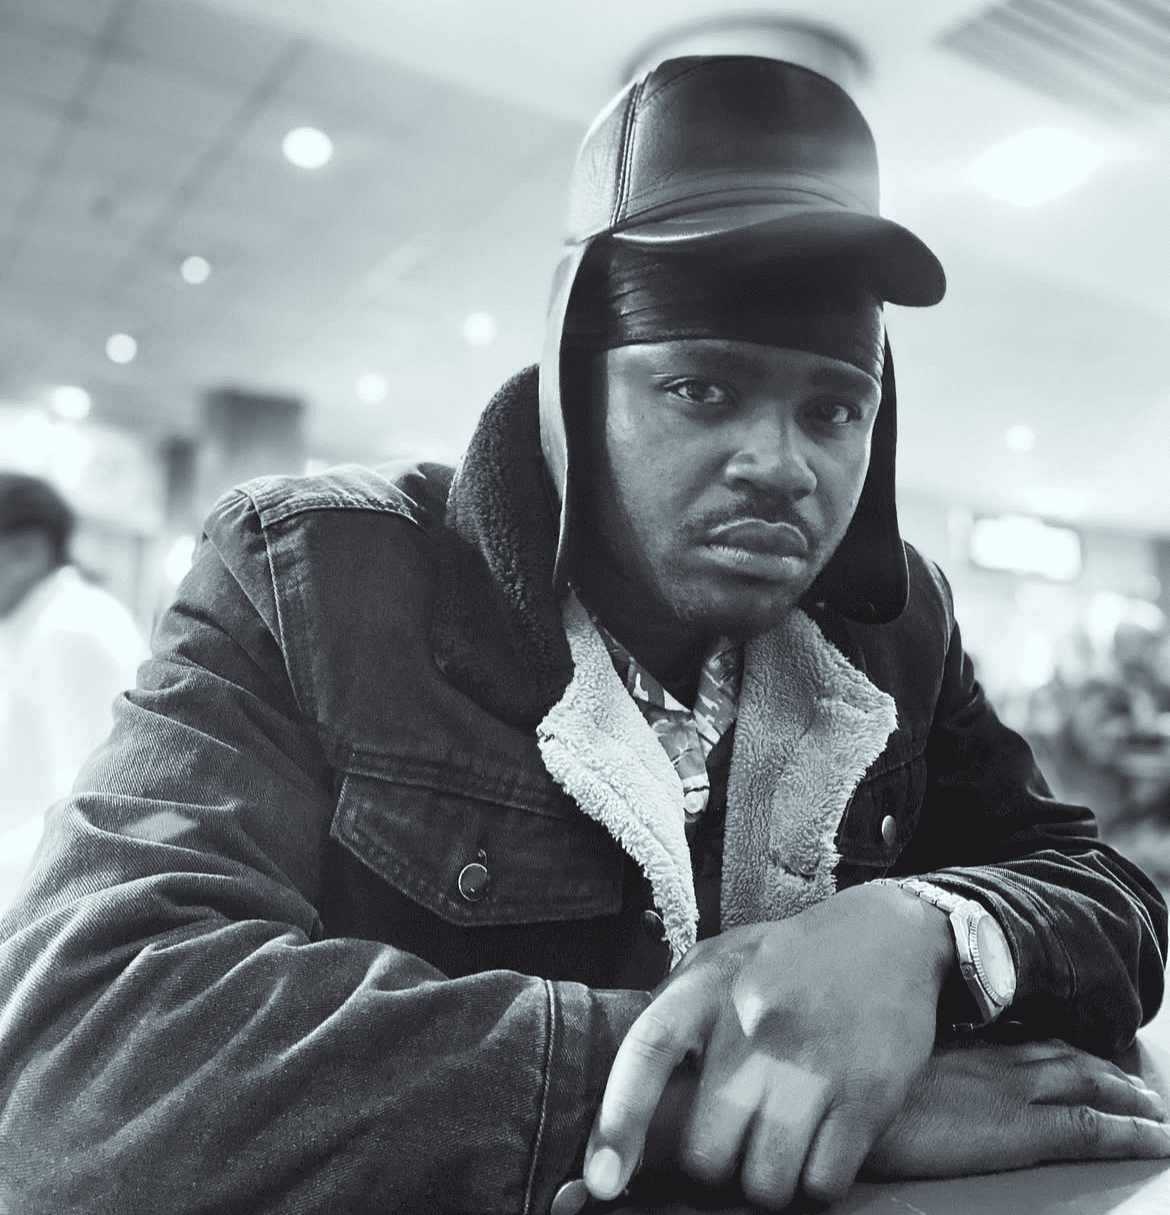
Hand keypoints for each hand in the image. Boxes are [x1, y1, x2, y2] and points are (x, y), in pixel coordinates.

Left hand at [584, 882, 954, 1208]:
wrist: (886, 935)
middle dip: (714, 1164)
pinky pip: (823, 1184)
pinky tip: (818, 1147)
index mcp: (708, 988)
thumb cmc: (787, 958)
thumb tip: (624, 1087)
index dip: (618, 1122)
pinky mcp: (866, 1096)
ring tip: (777, 1147)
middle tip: (731, 1144)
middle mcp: (754, 1026)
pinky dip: (817, 1182)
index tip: (602, 1179)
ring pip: (764, 1182)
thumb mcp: (719, 959)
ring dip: (767, 1181)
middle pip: (706, 1151)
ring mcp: (812, 1065)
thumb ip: (672, 1010)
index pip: (647, 1052)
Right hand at [866, 1038, 1169, 1177]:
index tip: (1080, 1054)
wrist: (841, 1108)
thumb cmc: (844, 1091)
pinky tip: (1154, 1139)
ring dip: (1126, 1094)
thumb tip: (892, 1066)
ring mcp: (1009, 1093)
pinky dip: (1130, 1132)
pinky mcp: (1019, 1132)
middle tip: (1135, 1084)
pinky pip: (1091, 1129)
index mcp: (956, 1045)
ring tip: (1152, 1108)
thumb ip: (895, 1065)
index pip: (1022, 1040)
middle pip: (1062, 1058)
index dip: (1059, 1048)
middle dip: (1103, 1069)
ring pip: (1087, 1085)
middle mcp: (990, 1060)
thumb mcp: (870, 1068)